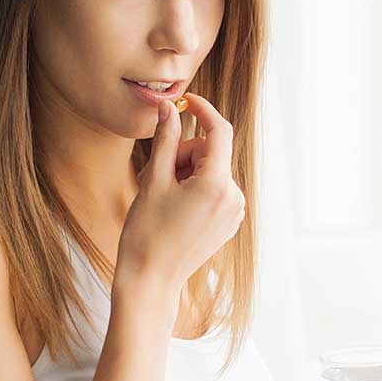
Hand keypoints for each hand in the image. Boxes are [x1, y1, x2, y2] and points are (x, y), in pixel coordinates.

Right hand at [118, 92, 244, 287]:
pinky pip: (215, 189)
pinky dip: (196, 188)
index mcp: (216, 184)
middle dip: (183, 155)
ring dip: (187, 173)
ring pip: (211, 171)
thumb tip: (169, 108)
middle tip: (155, 175)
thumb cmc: (146, 232)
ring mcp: (235, 212)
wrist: (151, 280)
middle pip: (210, 152)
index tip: (186, 100)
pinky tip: (175, 207)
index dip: (203, 111)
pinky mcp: (230, 222)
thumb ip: (165, 139)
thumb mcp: (153, 180)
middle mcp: (233, 197)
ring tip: (163, 195)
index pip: (219, 131)